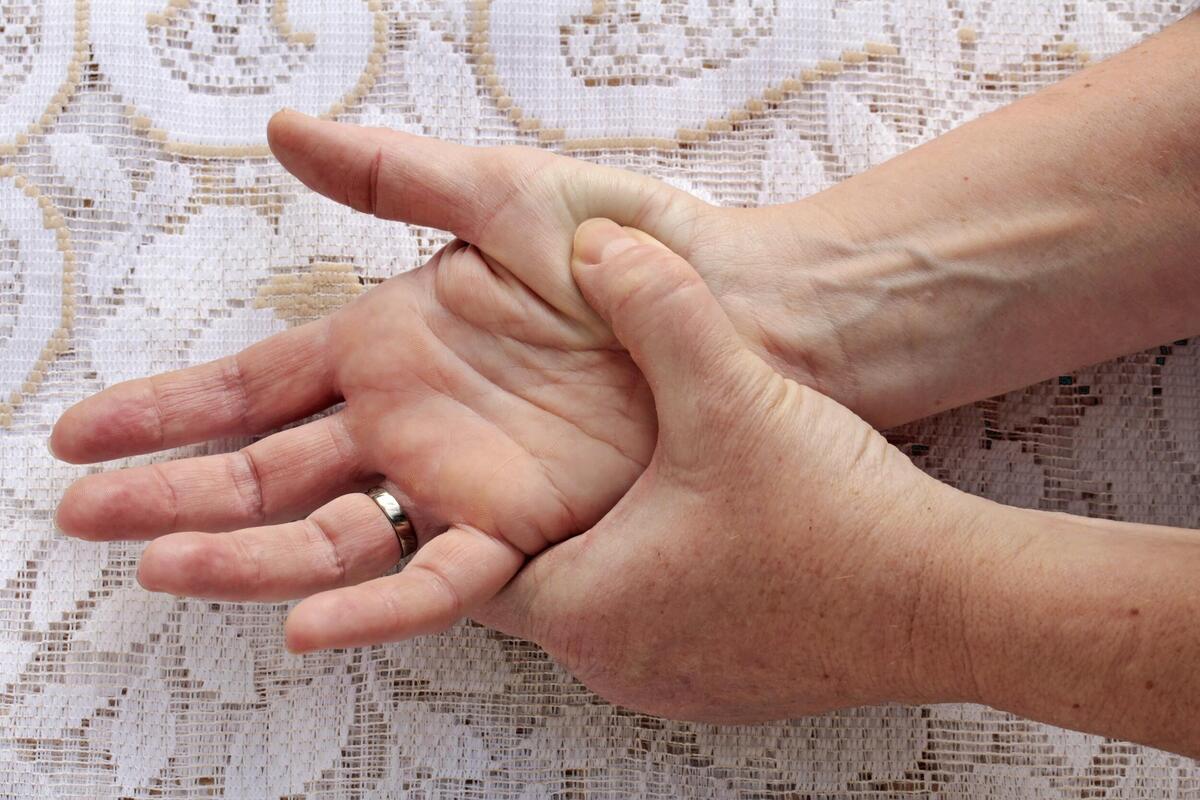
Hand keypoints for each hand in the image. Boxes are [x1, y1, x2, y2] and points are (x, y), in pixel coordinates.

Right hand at [51, 111, 737, 650]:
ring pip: (328, 533)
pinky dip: (372, 602)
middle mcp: (407, 422)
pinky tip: (301, 621)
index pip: (253, 384)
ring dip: (242, 554)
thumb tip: (284, 131)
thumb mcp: (500, 195)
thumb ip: (393, 175)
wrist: (728, 307)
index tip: (85, 433)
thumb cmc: (623, 244)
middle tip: (81, 513)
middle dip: (172, 490)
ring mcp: (456, 480)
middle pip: (266, 468)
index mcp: (389, 343)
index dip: (167, 410)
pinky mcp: (520, 527)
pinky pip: (436, 577)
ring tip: (158, 565)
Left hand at [474, 220, 987, 721]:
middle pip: (537, 583)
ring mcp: (675, 684)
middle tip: (545, 457)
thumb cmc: (836, 522)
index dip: (469, 506)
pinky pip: (660, 629)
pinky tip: (699, 527)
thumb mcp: (731, 395)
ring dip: (606, 550)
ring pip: (602, 607)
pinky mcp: (728, 686)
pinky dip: (660, 583)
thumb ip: (658, 307)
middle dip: (541, 520)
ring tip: (626, 484)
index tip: (476, 456)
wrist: (948, 604)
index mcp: (587, 607)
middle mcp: (618, 664)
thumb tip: (597, 245)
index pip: (475, 565)